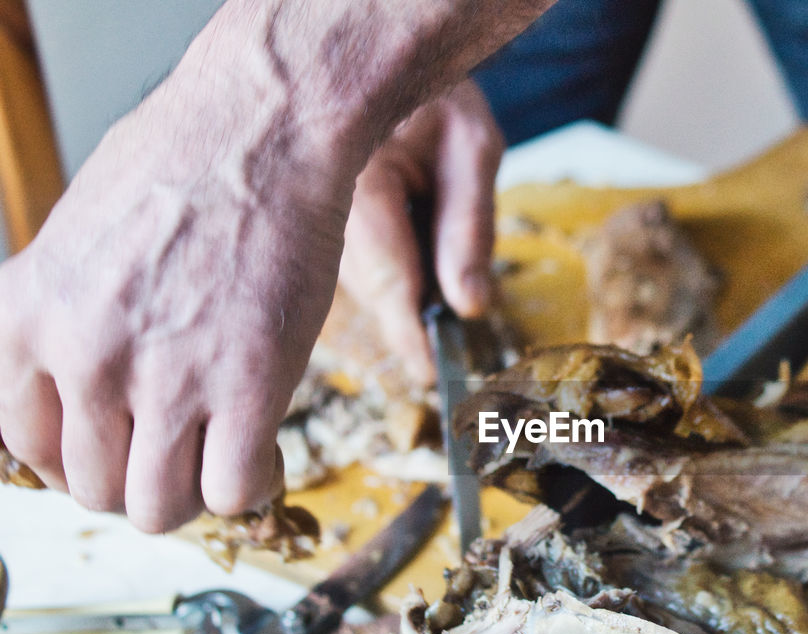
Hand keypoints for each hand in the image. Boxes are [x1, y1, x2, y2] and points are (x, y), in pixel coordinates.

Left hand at [0, 0, 550, 533]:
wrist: (263, 131)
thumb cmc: (183, 165)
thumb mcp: (79, 239)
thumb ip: (67, 317)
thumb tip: (87, 384)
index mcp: (29, 318)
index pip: (25, 446)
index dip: (77, 462)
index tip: (115, 453)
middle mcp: (84, 358)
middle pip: (95, 490)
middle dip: (140, 482)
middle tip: (178, 455)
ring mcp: (166, 379)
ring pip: (159, 508)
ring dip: (192, 495)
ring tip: (220, 458)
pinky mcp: (248, 388)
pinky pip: (234, 491)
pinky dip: (249, 485)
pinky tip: (261, 451)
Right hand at [338, 79, 503, 385]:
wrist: (381, 58)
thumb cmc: (437, 98)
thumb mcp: (473, 149)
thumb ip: (471, 228)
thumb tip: (469, 307)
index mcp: (357, 179)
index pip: (388, 279)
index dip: (410, 335)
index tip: (431, 374)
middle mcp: (318, 202)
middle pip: (369, 289)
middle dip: (407, 314)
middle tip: (443, 340)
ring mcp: (307, 216)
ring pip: (357, 283)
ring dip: (397, 291)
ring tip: (428, 248)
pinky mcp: (310, 225)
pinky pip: (348, 267)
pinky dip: (383, 274)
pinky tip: (405, 245)